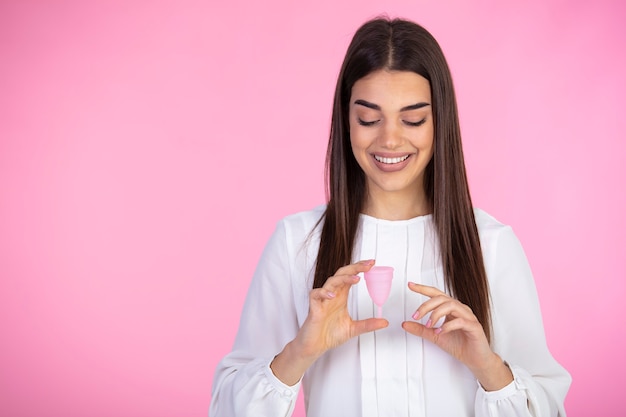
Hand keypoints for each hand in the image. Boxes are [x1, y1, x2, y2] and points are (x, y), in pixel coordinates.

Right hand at [271, 260, 387, 384]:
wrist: (314, 347)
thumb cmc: (329, 334)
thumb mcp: (353, 329)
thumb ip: (368, 324)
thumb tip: (384, 322)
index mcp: (341, 297)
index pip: (350, 277)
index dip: (360, 269)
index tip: (372, 263)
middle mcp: (332, 295)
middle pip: (342, 274)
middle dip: (354, 268)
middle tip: (368, 265)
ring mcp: (322, 300)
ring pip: (331, 281)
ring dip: (343, 278)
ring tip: (356, 279)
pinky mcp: (314, 308)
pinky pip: (315, 295)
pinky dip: (323, 293)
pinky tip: (332, 295)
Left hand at [402, 282, 511, 390]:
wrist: (476, 360)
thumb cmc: (459, 345)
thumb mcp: (435, 336)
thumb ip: (421, 329)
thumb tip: (405, 324)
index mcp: (451, 308)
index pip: (436, 294)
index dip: (423, 288)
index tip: (410, 285)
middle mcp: (460, 309)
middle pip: (441, 298)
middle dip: (426, 305)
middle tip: (415, 315)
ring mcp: (468, 316)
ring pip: (451, 305)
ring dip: (436, 314)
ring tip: (428, 325)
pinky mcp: (474, 326)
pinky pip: (460, 321)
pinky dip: (448, 326)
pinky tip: (440, 332)